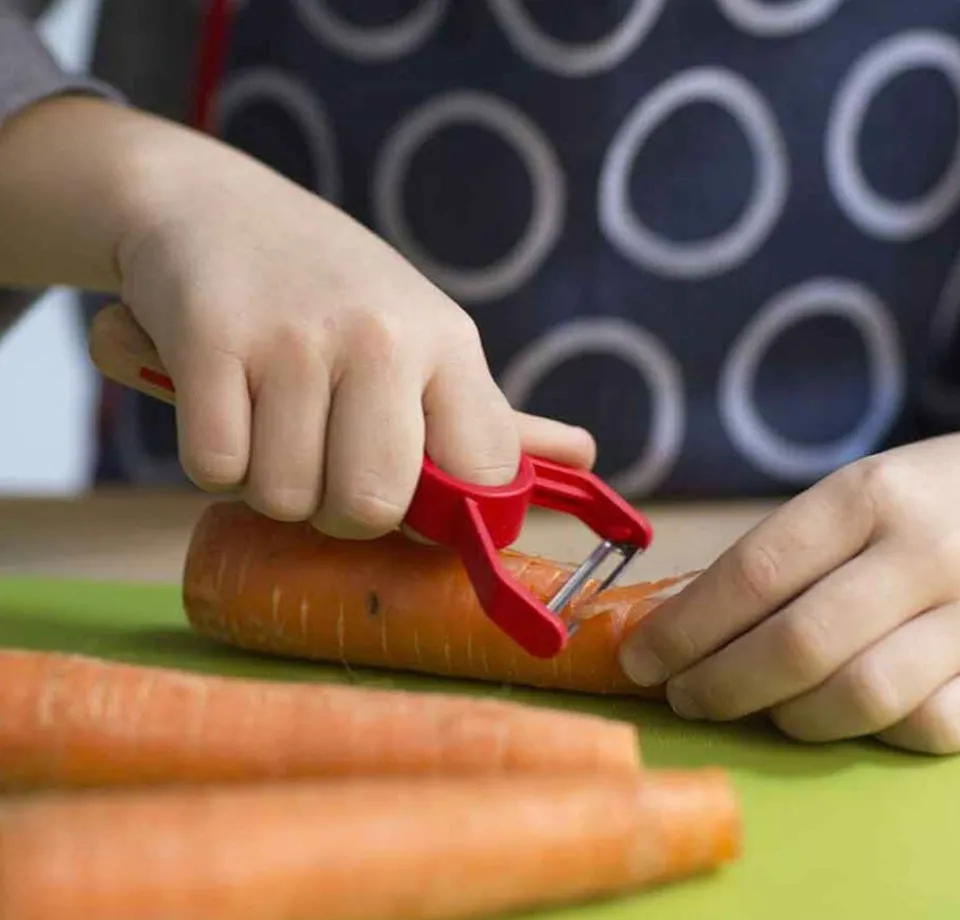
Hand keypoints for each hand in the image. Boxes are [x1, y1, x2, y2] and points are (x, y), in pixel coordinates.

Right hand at [111, 116, 592, 537]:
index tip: (404, 493)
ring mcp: (296, 337)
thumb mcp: (423, 335)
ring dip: (271, 484)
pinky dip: (216, 462)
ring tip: (269, 422)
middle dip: (342, 513)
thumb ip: (490, 414)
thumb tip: (585, 459)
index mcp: (449, 343)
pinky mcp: (211, 340)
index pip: (481, 479)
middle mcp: (384, 337)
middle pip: (373, 507)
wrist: (215, 201)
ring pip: (286, 498)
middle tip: (323, 465)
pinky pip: (217, 470)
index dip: (441, 514)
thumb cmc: (335, 293)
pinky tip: (225, 408)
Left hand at [620, 434, 959, 754]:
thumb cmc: (924, 502)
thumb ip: (783, 555)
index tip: (640, 659)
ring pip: (861, 696)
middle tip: (683, 697)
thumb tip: (682, 623)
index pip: (753, 574)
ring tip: (760, 709)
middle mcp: (925, 553)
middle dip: (720, 684)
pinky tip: (846, 713)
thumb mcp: (854, 497)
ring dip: (790, 716)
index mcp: (866, 497)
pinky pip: (929, 726)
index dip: (685, 628)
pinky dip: (875, 731)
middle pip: (797, 645)